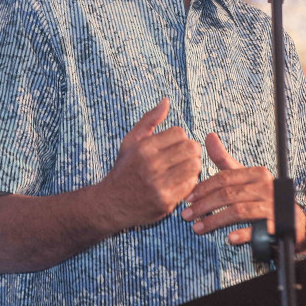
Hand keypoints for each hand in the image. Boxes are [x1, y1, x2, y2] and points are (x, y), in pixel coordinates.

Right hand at [98, 98, 201, 231]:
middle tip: (186, 156)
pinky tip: (180, 182)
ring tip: (184, 168)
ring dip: (193, 166)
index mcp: (144, 148)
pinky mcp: (165, 201)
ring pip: (194, 166)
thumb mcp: (131, 142)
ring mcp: (159, 184)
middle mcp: (151, 165)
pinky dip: (190, 182)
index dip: (181, 137)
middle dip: (192, 150)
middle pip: (190, 148)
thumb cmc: (124, 169)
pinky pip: (191, 185)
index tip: (175, 145)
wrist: (110, 204)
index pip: (179, 133)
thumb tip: (166, 101)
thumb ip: (149, 120)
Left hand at [181, 132, 305, 246]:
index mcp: (256, 174)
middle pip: (228, 194)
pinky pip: (258, 230)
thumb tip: (208, 136)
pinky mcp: (277, 225)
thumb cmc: (262, 196)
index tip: (187, 198)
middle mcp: (265, 187)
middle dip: (204, 205)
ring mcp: (272, 206)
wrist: (292, 221)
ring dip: (215, 221)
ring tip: (198, 228)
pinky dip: (243, 234)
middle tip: (186, 215)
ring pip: (238, 211)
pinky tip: (229, 238)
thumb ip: (225, 160)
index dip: (204, 187)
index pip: (225, 178)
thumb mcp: (245, 177)